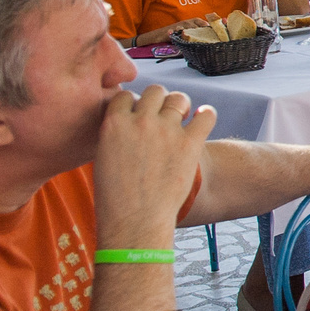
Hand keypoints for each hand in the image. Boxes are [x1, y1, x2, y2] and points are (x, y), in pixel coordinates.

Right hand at [91, 84, 215, 247]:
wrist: (135, 220)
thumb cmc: (115, 196)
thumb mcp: (102, 157)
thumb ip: (115, 134)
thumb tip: (126, 123)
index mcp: (114, 123)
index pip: (125, 95)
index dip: (133, 103)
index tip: (138, 113)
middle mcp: (141, 121)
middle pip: (155, 91)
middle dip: (158, 100)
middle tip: (163, 114)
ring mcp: (167, 130)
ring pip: (179, 99)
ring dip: (181, 105)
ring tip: (183, 116)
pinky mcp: (190, 143)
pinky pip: (206, 115)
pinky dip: (206, 115)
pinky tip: (203, 119)